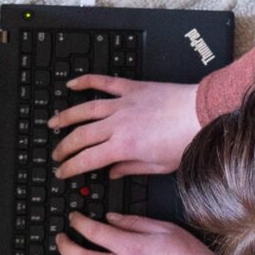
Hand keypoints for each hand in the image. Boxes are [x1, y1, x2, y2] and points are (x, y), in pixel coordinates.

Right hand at [50, 76, 202, 179]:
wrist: (203, 113)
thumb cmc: (186, 140)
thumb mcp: (159, 165)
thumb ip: (132, 168)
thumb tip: (114, 172)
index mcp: (123, 146)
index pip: (87, 160)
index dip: (70, 167)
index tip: (62, 172)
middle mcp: (118, 124)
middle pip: (80, 136)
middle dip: (63, 147)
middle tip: (56, 154)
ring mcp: (122, 103)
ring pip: (84, 109)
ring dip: (65, 117)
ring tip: (52, 123)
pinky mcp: (132, 88)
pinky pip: (103, 82)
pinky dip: (85, 81)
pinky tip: (72, 84)